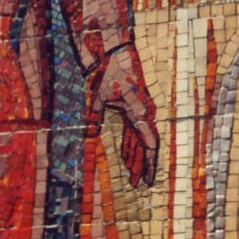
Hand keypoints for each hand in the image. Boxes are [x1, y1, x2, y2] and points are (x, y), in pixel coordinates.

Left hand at [93, 47, 158, 186]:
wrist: (119, 53)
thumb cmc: (111, 72)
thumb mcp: (99, 94)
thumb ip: (95, 115)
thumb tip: (88, 135)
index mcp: (139, 114)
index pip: (149, 144)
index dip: (149, 164)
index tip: (149, 179)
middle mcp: (143, 115)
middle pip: (146, 147)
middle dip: (143, 166)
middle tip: (138, 185)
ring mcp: (141, 112)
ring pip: (141, 141)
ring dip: (136, 158)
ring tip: (132, 177)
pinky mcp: (134, 109)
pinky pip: (135, 132)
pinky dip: (131, 146)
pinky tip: (126, 158)